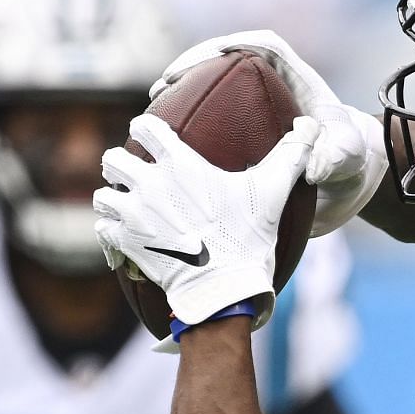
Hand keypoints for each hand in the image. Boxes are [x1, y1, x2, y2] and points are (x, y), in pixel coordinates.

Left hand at [94, 112, 314, 325]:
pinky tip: (127, 234)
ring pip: (104, 196)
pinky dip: (112, 231)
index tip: (153, 137)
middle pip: (112, 159)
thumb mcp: (273, 193)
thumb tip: (311, 124)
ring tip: (130, 206)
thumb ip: (290, 155)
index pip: (144, 128)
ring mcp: (134, 216)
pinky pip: (104, 228)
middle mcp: (150, 185)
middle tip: (139, 176)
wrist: (224, 288)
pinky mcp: (127, 244)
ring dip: (114, 199)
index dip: (146, 130)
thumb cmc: (248, 238)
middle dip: (123, 165)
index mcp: (179, 165)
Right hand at [150, 30, 386, 235]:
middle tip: (164, 85)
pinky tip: (167, 137)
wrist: (346, 177)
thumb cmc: (348, 156)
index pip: (260, 45)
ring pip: (212, 85)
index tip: (201, 60)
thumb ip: (335, 155)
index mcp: (294, 73)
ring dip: (182, 92)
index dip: (227, 45)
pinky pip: (211, 112)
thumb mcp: (347, 155)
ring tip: (154, 107)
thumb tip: (313, 166)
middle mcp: (269, 82)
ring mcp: (253, 101)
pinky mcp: (243, 122)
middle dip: (191, 65)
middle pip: (225, 59)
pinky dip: (188, 120)